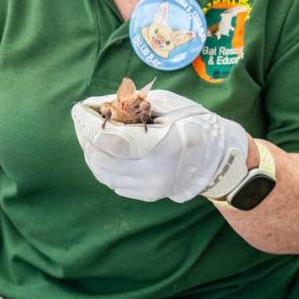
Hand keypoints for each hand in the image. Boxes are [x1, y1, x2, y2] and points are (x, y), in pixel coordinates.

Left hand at [71, 89, 247, 202]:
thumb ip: (128, 103)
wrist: (218, 156)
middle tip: (84, 121)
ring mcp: (150, 188)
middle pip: (100, 158)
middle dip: (86, 138)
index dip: (88, 124)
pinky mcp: (147, 195)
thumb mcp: (164, 102)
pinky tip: (110, 150)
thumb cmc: (193, 121)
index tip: (79, 110)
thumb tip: (93, 105)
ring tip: (94, 133)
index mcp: (159, 145)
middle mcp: (152, 172)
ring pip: (103, 174)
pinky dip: (106, 165)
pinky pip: (114, 182)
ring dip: (93, 152)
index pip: (108, 138)